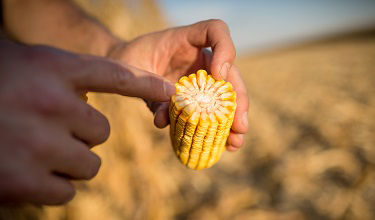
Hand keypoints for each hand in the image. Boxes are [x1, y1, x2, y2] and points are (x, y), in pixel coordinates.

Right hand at [0, 39, 173, 204]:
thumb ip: (65, 81)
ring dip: (69, 160)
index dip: (148, 85)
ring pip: (89, 163)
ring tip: (34, 149)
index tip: (171, 94)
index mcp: (52, 68)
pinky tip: (25, 170)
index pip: (117, 75)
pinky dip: (53, 184)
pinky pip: (68, 189)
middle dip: (80, 134)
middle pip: (101, 131)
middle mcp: (51, 102)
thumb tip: (97, 106)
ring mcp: (39, 143)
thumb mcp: (27, 69)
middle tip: (48, 128)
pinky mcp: (25, 181)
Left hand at [108, 19, 248, 150]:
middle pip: (230, 74)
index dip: (224, 50)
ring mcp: (199, 81)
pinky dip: (214, 129)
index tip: (219, 75)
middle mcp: (199, 61)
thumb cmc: (128, 61)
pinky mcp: (192, 100)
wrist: (120, 71)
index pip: (216, 31)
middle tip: (240, 125)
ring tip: (234, 142)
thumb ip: (147, 87)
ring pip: (224, 98)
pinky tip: (220, 145)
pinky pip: (207, 113)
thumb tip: (164, 118)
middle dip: (238, 101)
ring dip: (231, 121)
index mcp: (187, 41)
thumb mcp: (131, 68)